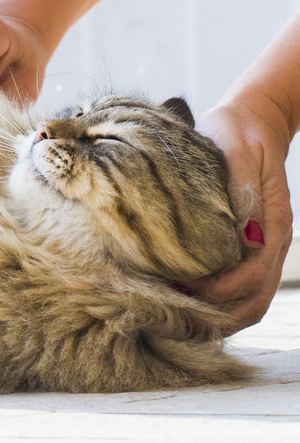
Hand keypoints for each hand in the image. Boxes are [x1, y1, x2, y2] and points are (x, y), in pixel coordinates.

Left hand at [192, 103, 293, 334]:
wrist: (254, 122)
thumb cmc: (238, 132)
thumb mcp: (236, 150)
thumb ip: (238, 186)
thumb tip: (237, 227)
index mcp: (271, 224)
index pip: (252, 276)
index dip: (221, 291)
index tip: (184, 291)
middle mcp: (270, 243)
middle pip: (253, 301)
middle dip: (217, 320)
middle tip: (173, 324)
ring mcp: (261, 248)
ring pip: (247, 301)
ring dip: (215, 318)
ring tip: (175, 323)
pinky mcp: (246, 247)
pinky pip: (238, 288)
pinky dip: (215, 304)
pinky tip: (183, 304)